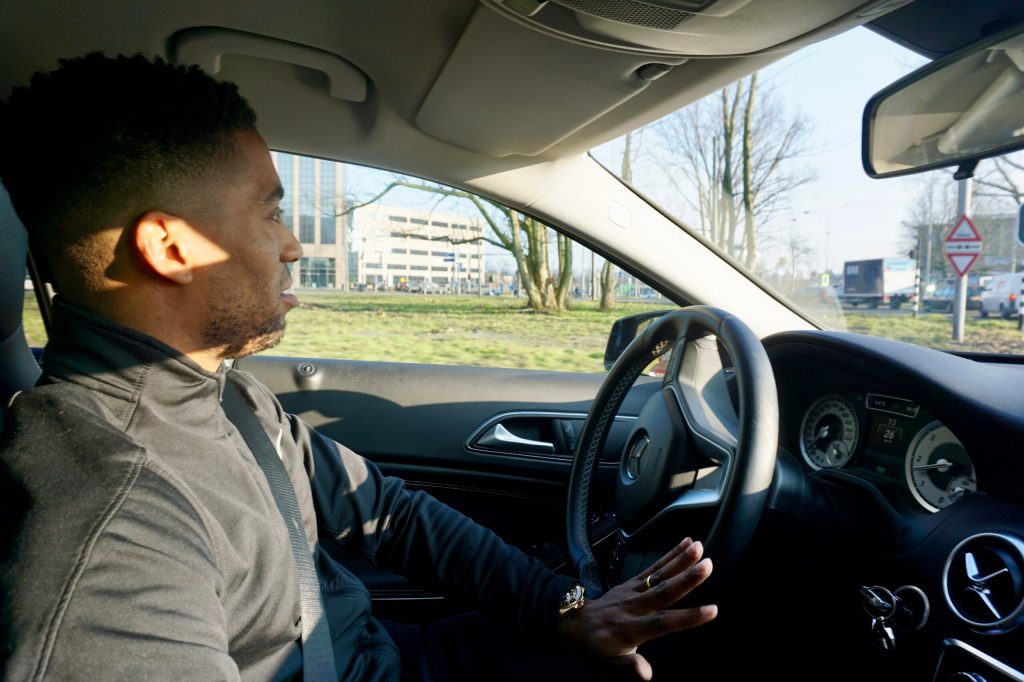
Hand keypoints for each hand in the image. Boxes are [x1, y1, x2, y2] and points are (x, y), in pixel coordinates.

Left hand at [557, 538, 715, 680]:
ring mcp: (632, 591)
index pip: (663, 623)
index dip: (688, 618)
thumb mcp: (609, 666)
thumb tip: (646, 674)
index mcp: (631, 630)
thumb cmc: (597, 649)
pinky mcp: (632, 582)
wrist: (575, 625)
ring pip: (658, 575)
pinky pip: (653, 567)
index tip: (711, 610)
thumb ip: (628, 668)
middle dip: (686, 579)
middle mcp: (633, 607)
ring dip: (679, 560)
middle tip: (707, 566)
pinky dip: (670, 555)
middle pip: (663, 592)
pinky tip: (685, 544)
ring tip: (698, 547)